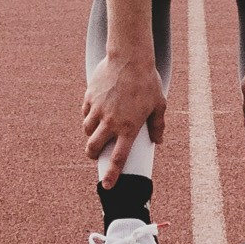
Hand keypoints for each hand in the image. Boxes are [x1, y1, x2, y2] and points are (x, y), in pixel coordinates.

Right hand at [82, 48, 164, 185]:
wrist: (129, 57)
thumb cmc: (147, 81)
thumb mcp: (159, 104)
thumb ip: (158, 125)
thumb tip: (158, 140)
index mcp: (129, 128)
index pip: (118, 158)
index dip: (111, 175)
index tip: (107, 186)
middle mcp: (111, 122)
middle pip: (93, 148)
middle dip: (92, 155)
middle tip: (95, 154)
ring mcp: (98, 110)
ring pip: (87, 130)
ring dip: (91, 134)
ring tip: (98, 129)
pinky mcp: (90, 97)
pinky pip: (85, 113)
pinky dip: (89, 116)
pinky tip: (96, 111)